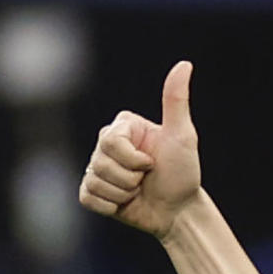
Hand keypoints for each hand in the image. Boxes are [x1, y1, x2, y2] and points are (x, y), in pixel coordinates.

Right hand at [79, 60, 201, 239]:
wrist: (177, 210)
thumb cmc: (182, 172)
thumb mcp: (183, 136)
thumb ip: (176, 101)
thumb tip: (184, 63)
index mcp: (122, 127)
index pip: (110, 142)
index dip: (133, 160)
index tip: (152, 163)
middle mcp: (105, 144)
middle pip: (100, 163)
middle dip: (129, 178)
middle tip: (145, 179)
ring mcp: (96, 168)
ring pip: (95, 182)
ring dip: (122, 194)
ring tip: (137, 191)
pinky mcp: (91, 191)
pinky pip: (87, 198)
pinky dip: (109, 206)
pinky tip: (124, 203)